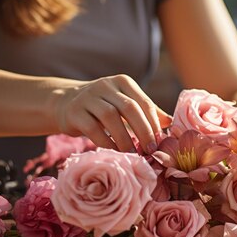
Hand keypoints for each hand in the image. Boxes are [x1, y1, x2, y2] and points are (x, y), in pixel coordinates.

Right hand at [55, 74, 171, 152]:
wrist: (65, 103)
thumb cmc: (103, 106)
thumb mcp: (125, 103)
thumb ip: (146, 111)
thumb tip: (170, 122)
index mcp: (123, 82)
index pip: (143, 102)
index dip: (154, 123)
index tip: (161, 142)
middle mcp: (105, 86)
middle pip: (129, 108)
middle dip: (143, 131)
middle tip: (150, 150)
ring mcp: (88, 97)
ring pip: (110, 117)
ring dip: (125, 139)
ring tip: (133, 154)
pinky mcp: (74, 112)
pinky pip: (93, 128)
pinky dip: (106, 142)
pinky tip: (114, 152)